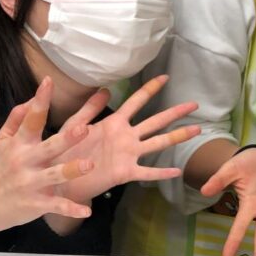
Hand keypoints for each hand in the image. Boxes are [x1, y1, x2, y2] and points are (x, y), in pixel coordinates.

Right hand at [0, 77, 93, 241]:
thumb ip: (15, 120)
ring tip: (90, 165)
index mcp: (19, 144)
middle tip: (85, 128)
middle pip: (49, 147)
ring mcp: (31, 183)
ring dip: (72, 170)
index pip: (31, 119)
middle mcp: (26, 161)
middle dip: (66, 138)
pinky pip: (56, 206)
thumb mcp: (1, 142)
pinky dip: (70, 209)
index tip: (49, 82)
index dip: (39, 101)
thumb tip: (29, 100)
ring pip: (55, 176)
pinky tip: (87, 211)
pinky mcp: (36, 203)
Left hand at [51, 74, 201, 207]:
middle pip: (156, 121)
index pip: (136, 102)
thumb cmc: (65, 150)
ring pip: (158, 143)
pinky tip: (178, 171)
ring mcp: (128, 155)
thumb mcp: (75, 125)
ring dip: (177, 137)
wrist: (59, 178)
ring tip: (196, 130)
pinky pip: (147, 172)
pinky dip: (162, 173)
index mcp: (114, 123)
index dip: (150, 89)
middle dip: (175, 112)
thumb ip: (89, 109)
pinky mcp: (125, 173)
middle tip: (194, 104)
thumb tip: (106, 89)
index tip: (166, 77)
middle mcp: (126, 137)